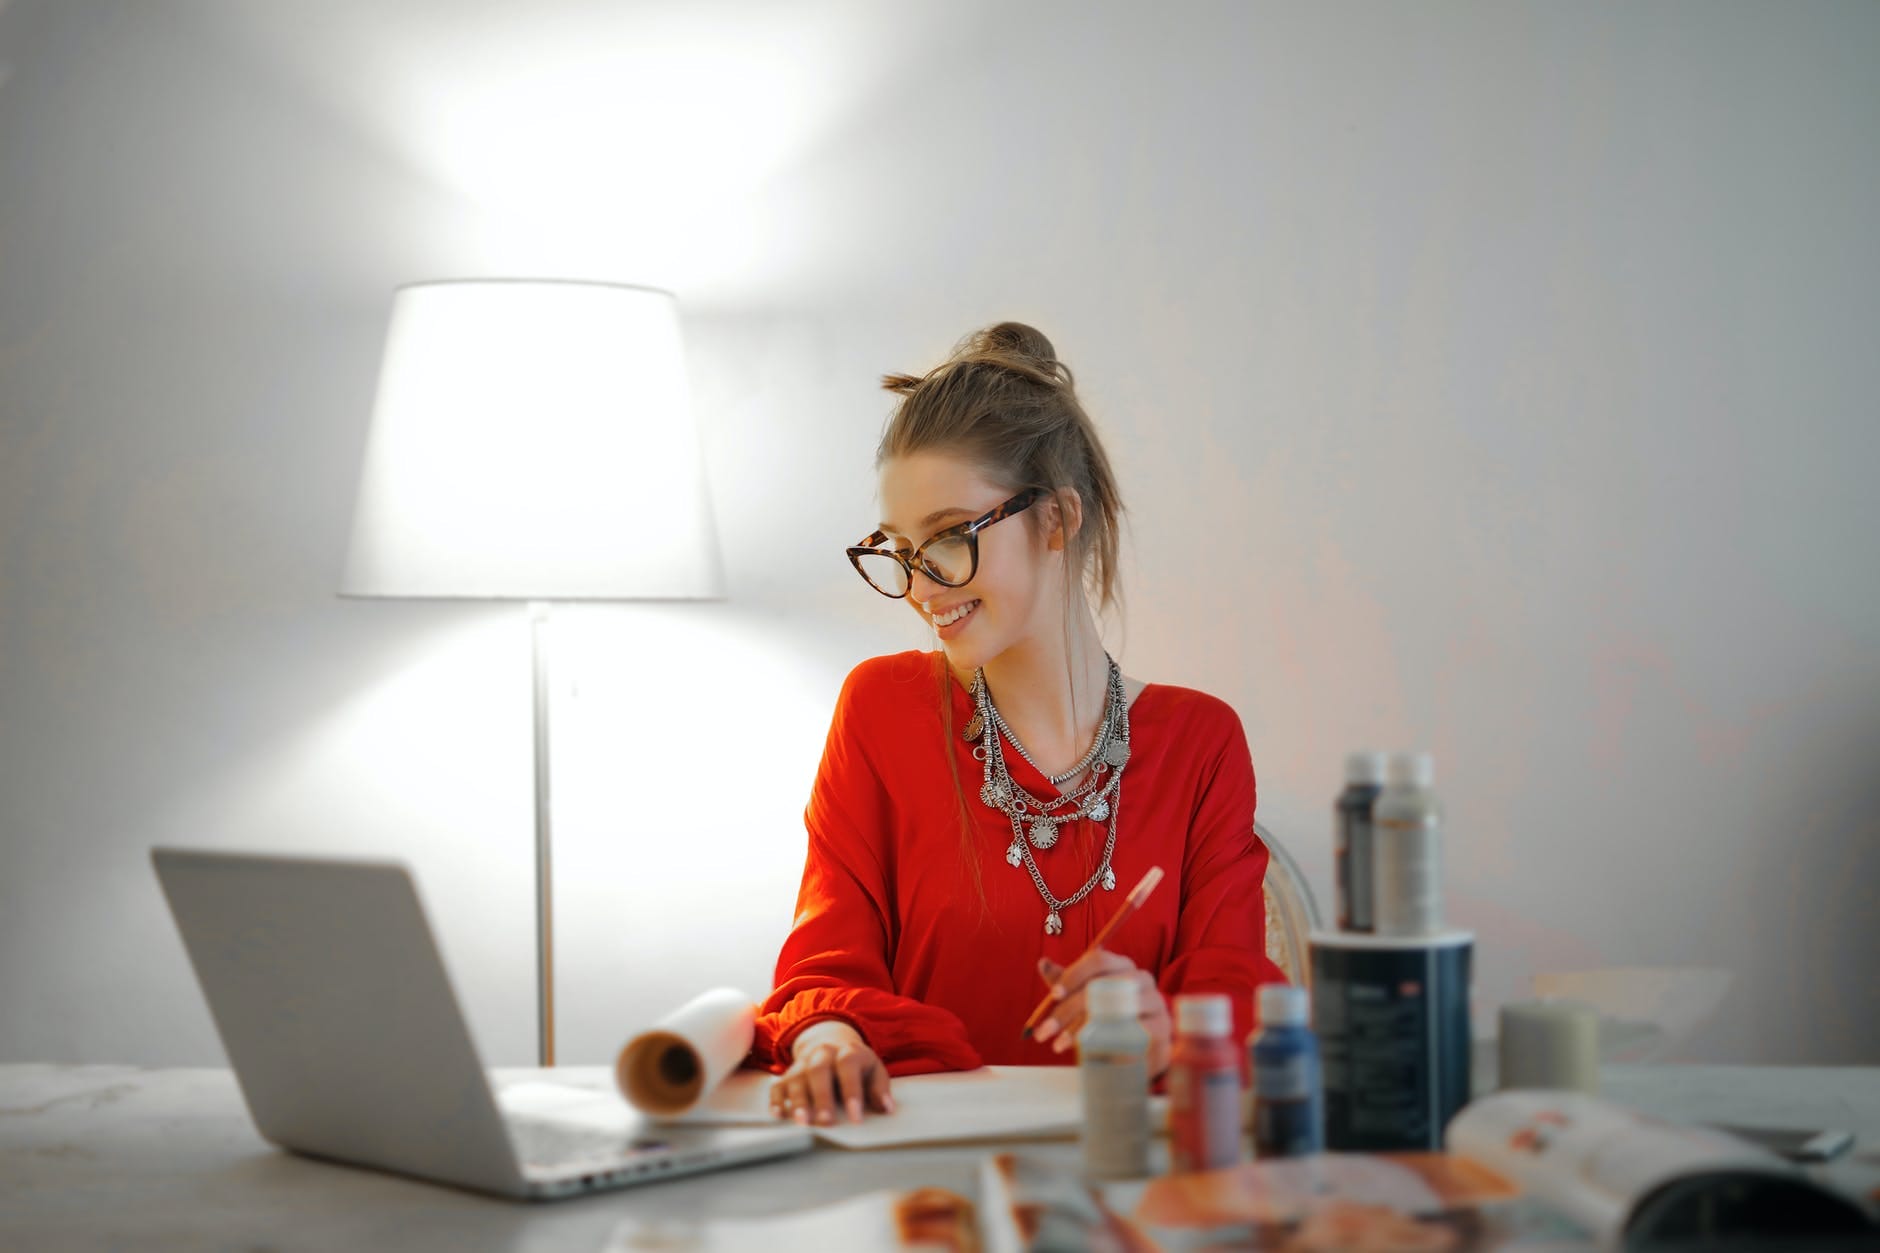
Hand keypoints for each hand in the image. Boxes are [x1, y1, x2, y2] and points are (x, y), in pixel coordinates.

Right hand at [769, 1018, 893, 1125]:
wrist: (830, 1042)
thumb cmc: (856, 1065)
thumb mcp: (874, 1070)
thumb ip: (880, 1088)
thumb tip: (886, 1107)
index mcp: (848, 1052)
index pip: (849, 1067)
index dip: (852, 1092)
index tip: (856, 1118)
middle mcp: (822, 1054)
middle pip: (819, 1071)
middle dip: (821, 1097)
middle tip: (826, 1121)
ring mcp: (803, 1063)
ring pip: (797, 1078)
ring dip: (798, 1101)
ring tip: (802, 1122)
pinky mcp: (788, 1074)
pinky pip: (779, 1085)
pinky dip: (777, 1100)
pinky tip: (779, 1115)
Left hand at [1030, 950, 1172, 1077]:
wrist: (1146, 1044)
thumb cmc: (1111, 1013)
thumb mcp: (1087, 994)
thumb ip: (1066, 981)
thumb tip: (1043, 964)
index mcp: (1123, 965)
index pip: (1098, 959)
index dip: (1074, 974)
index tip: (1053, 995)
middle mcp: (1142, 979)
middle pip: (1104, 986)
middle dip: (1069, 1009)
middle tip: (1046, 1031)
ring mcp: (1155, 1003)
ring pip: (1115, 1012)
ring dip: (1082, 1030)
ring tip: (1060, 1044)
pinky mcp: (1161, 1029)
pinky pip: (1131, 1035)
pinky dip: (1106, 1044)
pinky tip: (1088, 1053)